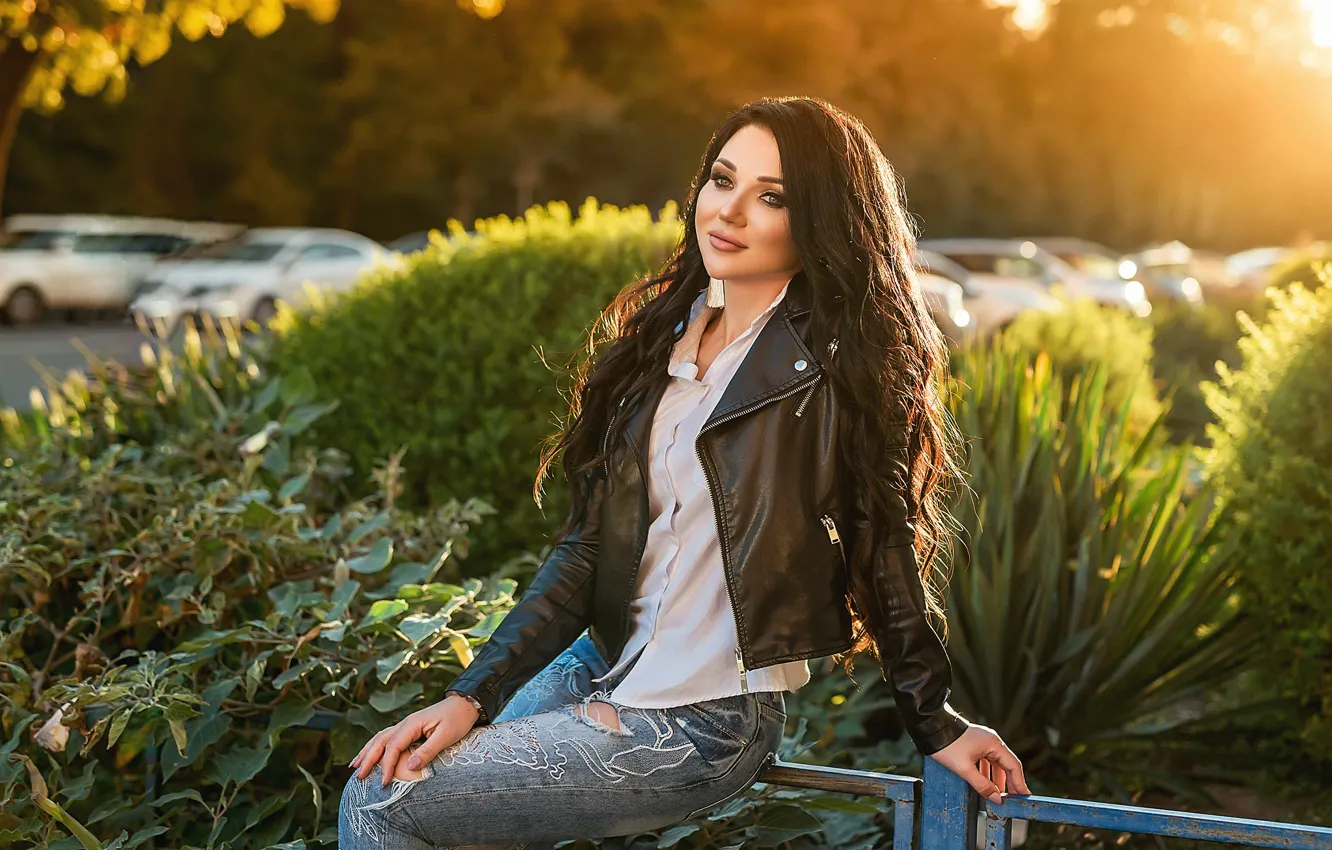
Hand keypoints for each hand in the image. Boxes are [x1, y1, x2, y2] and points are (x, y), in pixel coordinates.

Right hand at [350, 694, 480, 786]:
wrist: (464, 704)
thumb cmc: (457, 719)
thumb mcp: (446, 735)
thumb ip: (428, 750)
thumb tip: (411, 767)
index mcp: (412, 724)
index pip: (393, 747)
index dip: (386, 765)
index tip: (383, 782)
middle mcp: (405, 723)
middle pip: (380, 741)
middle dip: (368, 759)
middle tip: (358, 777)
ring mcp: (406, 725)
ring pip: (380, 738)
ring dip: (367, 752)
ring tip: (355, 766)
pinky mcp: (409, 729)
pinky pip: (387, 738)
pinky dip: (375, 746)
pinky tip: (370, 754)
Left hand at [929, 724, 1030, 804]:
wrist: (930, 728)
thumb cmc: (946, 745)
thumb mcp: (964, 769)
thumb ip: (982, 785)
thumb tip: (996, 798)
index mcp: (994, 743)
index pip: (1013, 766)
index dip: (1019, 783)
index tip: (1023, 796)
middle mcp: (992, 740)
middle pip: (1006, 764)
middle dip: (1010, 782)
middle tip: (1012, 799)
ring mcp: (983, 741)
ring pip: (996, 763)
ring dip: (998, 778)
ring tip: (999, 794)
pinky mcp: (975, 743)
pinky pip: (987, 760)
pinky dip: (988, 772)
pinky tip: (986, 783)